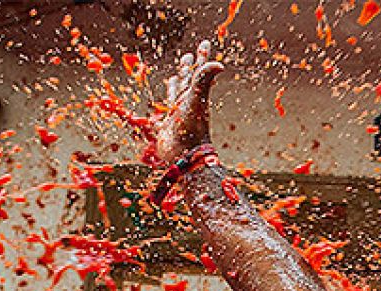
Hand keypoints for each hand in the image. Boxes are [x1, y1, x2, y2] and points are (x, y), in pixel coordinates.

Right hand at [155, 40, 222, 164]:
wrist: (184, 157)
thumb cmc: (190, 129)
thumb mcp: (196, 100)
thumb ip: (203, 80)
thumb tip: (219, 64)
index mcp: (193, 95)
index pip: (198, 71)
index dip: (201, 57)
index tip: (205, 43)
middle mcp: (186, 103)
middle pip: (187, 81)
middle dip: (188, 68)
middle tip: (188, 56)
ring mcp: (177, 116)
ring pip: (176, 96)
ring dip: (176, 85)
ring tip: (176, 77)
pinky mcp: (167, 128)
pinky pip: (164, 115)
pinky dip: (163, 110)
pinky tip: (161, 108)